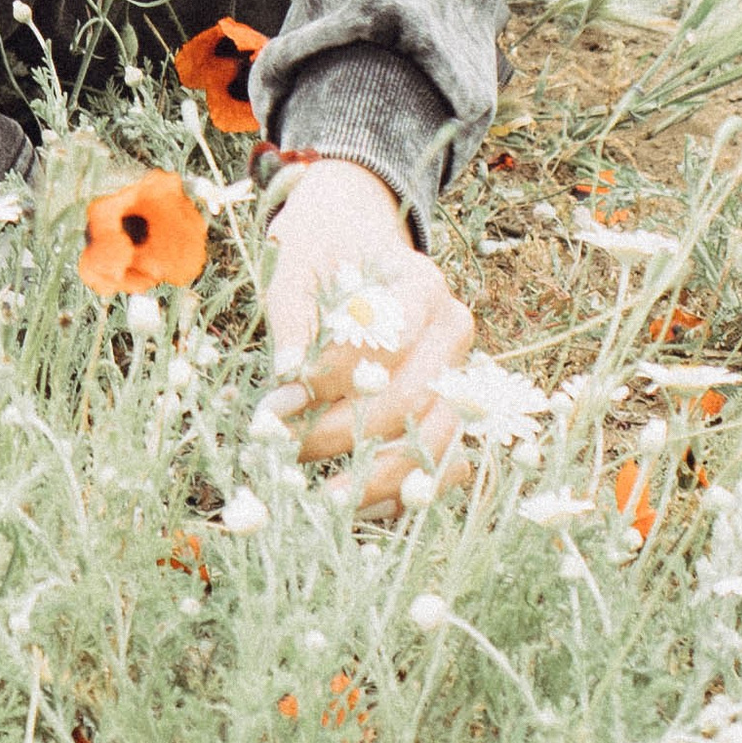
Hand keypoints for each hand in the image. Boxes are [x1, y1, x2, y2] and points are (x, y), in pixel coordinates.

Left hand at [260, 160, 473, 512]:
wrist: (351, 238)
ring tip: (327, 500)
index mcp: (420, 284)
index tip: (281, 402)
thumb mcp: (296, 274)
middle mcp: (452, 328)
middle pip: (414, 397)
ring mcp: (461, 372)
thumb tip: (288, 381)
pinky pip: (446, 461)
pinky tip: (362, 505)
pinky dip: (410, 488)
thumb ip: (295, 325)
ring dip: (381, 476)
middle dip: (348, 433)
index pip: (388, 341)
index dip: (335, 379)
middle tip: (292, 451)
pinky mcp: (454, 409)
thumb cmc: (318, 256)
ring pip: (438, 439)